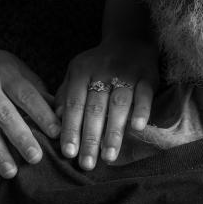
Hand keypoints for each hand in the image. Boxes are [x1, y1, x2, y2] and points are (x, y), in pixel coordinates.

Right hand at [0, 47, 59, 176]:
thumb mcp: (12, 67)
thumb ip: (35, 88)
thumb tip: (61, 110)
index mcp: (5, 73)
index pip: (26, 95)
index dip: (42, 114)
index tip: (56, 133)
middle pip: (5, 115)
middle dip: (21, 138)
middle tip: (36, 158)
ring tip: (12, 173)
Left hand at [55, 36, 157, 169]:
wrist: (129, 40)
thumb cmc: (99, 65)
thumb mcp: (77, 74)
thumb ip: (66, 95)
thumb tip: (55, 122)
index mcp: (82, 72)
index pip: (75, 104)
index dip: (71, 128)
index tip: (69, 153)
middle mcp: (102, 71)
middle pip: (95, 108)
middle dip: (91, 138)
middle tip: (87, 164)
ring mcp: (126, 73)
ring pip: (118, 104)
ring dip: (114, 131)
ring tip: (109, 156)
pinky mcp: (147, 75)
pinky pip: (144, 94)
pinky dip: (141, 110)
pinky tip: (137, 128)